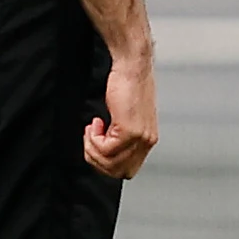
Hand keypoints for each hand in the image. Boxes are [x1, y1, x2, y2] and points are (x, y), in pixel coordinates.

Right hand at [85, 49, 158, 178]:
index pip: (127, 170)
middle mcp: (147, 141)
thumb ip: (120, 136)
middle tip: (90, 140)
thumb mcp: (126, 117)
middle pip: (118, 171)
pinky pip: (105, 149)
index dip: (107, 163)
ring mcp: (139, 137)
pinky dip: (93, 139)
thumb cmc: (128, 86)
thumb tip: (104, 151)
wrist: (132, 67)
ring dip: (92, 148)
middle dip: (97, 160)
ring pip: (109, 163)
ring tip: (92, 129)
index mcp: (148, 139)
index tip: (98, 145)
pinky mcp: (129, 130)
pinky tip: (95, 123)